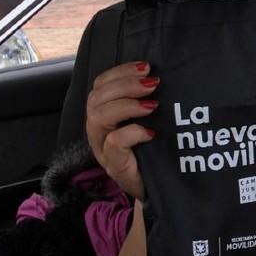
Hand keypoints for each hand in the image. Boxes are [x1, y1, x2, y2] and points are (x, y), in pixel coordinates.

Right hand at [86, 61, 159, 198]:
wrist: (159, 188)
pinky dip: (132, 132)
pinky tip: (151, 132)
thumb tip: (158, 75)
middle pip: (96, 98)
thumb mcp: (148, 121)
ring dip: (127, 105)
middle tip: (153, 84)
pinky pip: (114, 143)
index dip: (120, 72)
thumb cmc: (153, 152)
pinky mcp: (115, 166)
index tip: (146, 66)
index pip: (100, 85)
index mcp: (103, 115)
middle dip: (125, 85)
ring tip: (152, 104)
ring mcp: (103, 149)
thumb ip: (145, 100)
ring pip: (99, 117)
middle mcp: (98, 131)